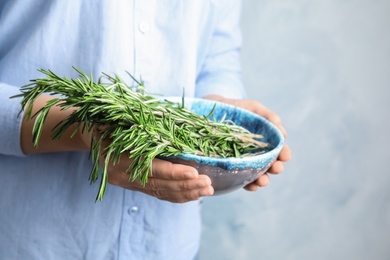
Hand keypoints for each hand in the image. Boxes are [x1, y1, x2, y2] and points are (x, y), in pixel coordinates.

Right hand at [80, 129, 213, 202]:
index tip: (194, 172)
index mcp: (118, 159)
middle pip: (159, 185)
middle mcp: (122, 176)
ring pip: (161, 192)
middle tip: (209, 184)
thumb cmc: (106, 120)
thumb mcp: (118, 117)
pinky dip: (176, 195)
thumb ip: (139, 124)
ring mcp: (128, 182)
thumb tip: (172, 123)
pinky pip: (158, 194)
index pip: (151, 169)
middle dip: (186, 185)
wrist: (89, 132)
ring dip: (186, 193)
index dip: (173, 172)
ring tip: (207, 190)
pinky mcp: (134, 185)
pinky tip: (193, 194)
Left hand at [203, 95, 291, 190]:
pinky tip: (251, 186)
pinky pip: (241, 179)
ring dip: (263, 179)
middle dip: (275, 168)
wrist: (208, 111)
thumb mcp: (251, 108)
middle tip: (276, 168)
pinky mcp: (230, 168)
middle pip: (270, 164)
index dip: (284, 153)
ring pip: (257, 174)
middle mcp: (256, 153)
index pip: (278, 149)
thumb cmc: (234, 109)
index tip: (285, 156)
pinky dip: (248, 184)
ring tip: (263, 181)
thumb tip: (280, 127)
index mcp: (264, 140)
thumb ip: (266, 115)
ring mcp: (243, 161)